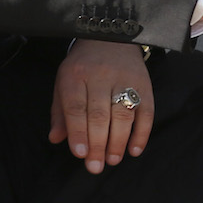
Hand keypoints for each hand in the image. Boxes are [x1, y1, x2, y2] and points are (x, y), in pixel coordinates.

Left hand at [49, 40, 152, 173]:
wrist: (111, 36)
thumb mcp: (64, 82)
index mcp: (76, 75)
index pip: (76, 107)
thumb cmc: (83, 66)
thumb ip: (60, 112)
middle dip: (98, 144)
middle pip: (99, 114)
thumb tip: (56, 139)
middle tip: (95, 166)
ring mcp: (125, 80)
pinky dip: (142, 133)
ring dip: (118, 141)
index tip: (80, 154)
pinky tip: (134, 150)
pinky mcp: (145, 84)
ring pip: (123, 114)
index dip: (78, 132)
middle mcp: (101, 76)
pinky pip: (146, 112)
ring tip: (113, 160)